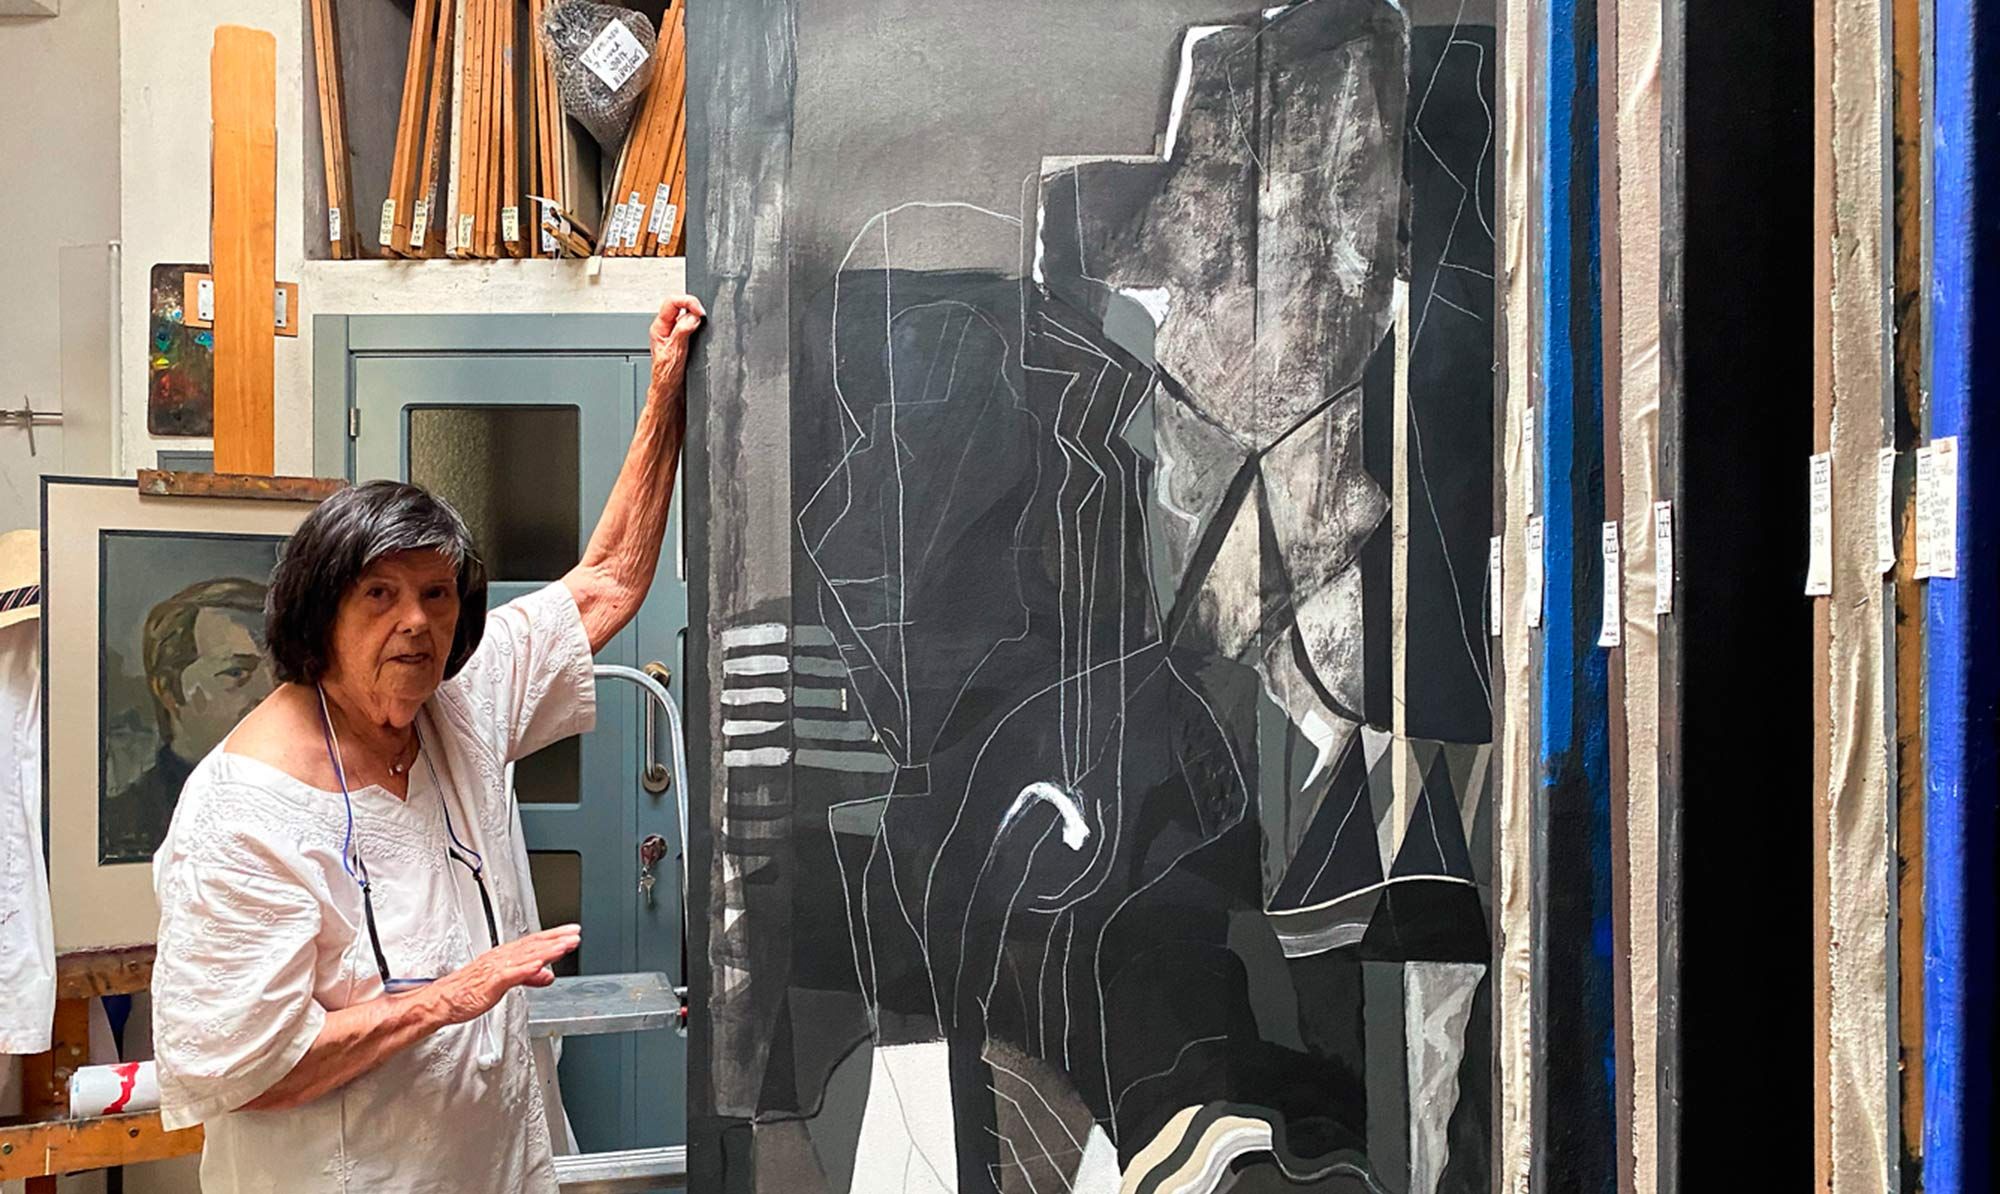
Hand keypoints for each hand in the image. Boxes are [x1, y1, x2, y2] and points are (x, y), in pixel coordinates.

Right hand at [422, 924, 580, 1026]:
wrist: (441, 1000)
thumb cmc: (467, 990)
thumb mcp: (504, 981)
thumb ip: (528, 976)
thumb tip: (548, 975)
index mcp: (504, 956)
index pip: (533, 942)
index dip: (554, 936)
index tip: (572, 932)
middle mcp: (501, 958)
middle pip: (533, 945)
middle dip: (556, 939)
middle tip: (575, 934)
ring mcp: (495, 969)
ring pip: (526, 957)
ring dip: (547, 951)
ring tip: (565, 946)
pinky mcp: (490, 983)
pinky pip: (510, 975)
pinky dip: (526, 970)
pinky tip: (540, 967)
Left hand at [649, 293, 705, 398]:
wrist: (670, 392)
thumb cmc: (667, 378)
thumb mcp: (675, 353)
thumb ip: (683, 331)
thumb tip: (692, 317)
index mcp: (659, 328)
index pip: (671, 302)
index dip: (688, 302)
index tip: (700, 312)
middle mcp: (666, 328)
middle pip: (680, 305)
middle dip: (694, 308)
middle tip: (703, 318)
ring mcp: (675, 333)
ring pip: (687, 315)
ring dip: (697, 319)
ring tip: (702, 328)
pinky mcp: (684, 339)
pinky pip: (692, 326)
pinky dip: (700, 327)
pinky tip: (701, 335)